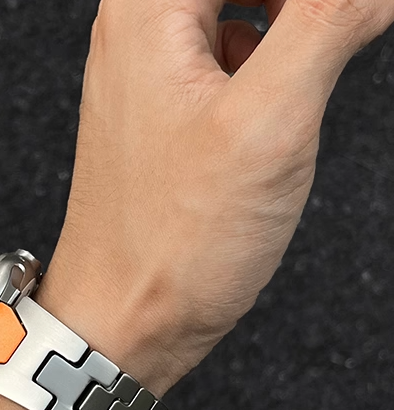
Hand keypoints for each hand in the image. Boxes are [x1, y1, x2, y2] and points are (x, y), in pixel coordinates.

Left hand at [35, 0, 393, 396]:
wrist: (123, 320)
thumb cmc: (171, 243)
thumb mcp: (267, 122)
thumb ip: (327, 20)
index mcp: (149, 9)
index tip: (345, 19)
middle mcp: (139, 31)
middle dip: (301, 7)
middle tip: (343, 30)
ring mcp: (152, 75)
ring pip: (237, 8)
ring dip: (293, 19)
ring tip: (328, 50)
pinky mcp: (170, 116)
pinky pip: (229, 51)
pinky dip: (272, 53)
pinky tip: (286, 95)